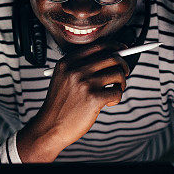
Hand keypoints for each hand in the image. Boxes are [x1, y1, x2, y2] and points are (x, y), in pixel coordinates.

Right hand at [19, 41, 129, 158]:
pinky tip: (107, 103)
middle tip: (124, 73)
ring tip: (114, 90)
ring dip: (121, 83)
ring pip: (118, 74)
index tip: (122, 49)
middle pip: (112, 58)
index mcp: (68, 62)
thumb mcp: (62, 78)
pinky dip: (117, 98)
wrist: (50, 127)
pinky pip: (117, 92)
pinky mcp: (93, 98)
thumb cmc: (59, 106)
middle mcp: (76, 70)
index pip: (98, 46)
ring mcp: (85, 83)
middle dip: (123, 65)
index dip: (114, 46)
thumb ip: (80, 67)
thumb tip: (110, 58)